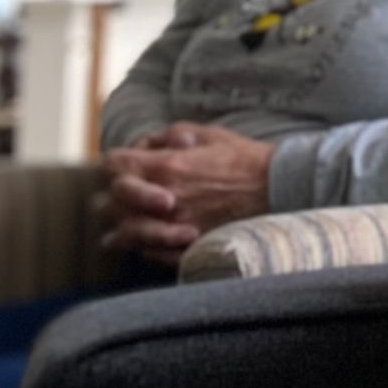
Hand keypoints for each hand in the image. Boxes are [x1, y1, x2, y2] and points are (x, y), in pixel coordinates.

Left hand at [97, 123, 274, 262]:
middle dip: (111, 196)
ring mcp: (173, 226)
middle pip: (110, 202)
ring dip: (119, 228)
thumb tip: (148, 143)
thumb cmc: (244, 158)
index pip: (115, 165)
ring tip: (116, 231)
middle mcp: (163, 199)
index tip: (122, 163)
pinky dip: (140, 248)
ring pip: (124, 233)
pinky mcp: (186, 247)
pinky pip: (148, 253)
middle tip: (116, 197)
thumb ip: (172, 134)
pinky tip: (141, 244)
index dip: (114, 162)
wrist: (277, 187)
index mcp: (166, 166)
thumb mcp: (208, 134)